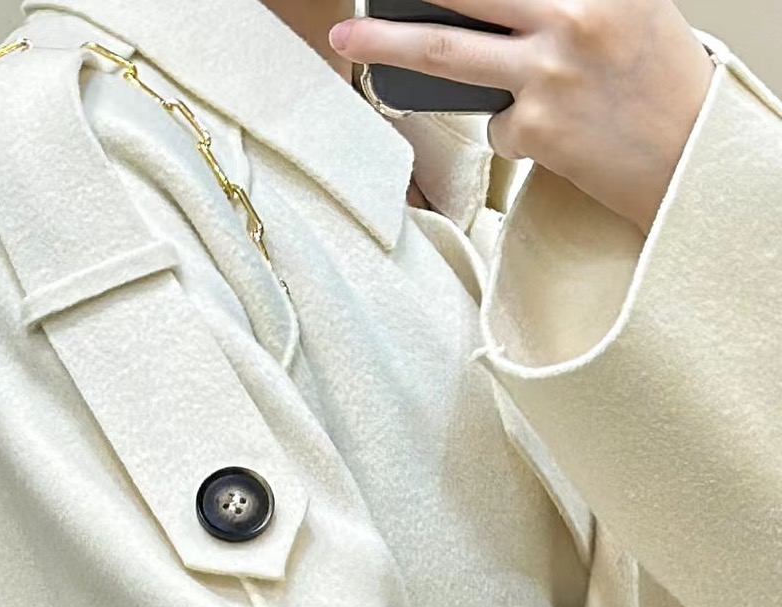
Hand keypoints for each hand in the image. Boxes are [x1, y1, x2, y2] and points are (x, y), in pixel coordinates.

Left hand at [329, 0, 716, 233]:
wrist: (690, 158)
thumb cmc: (658, 79)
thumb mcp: (630, 8)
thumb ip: (566, 2)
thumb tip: (491, 10)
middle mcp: (573, 18)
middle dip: (402, 3)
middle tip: (353, 4)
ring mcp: (549, 75)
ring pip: (447, 55)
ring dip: (389, 46)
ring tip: (350, 42)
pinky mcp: (536, 129)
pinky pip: (498, 124)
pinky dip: (516, 128)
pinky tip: (557, 131)